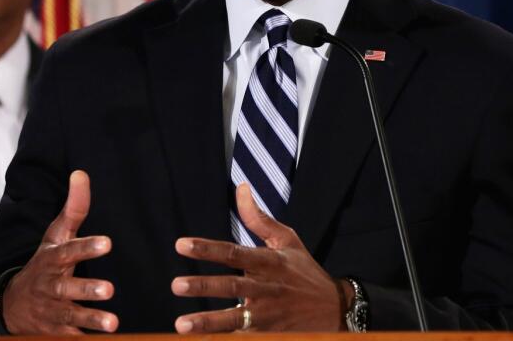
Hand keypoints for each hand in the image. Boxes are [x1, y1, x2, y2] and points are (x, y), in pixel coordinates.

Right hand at [1, 170, 118, 333]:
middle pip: (67, 288)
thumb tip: (81, 174)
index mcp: (53, 260)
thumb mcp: (55, 236)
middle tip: (109, 289)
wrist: (11, 305)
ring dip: (90, 320)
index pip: (69, 251)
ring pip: (70, 317)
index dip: (87, 247)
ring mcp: (51, 311)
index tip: (107, 243)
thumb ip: (73, 208)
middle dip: (87, 289)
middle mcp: (51, 286)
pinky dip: (83, 340)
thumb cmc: (44, 264)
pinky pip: (70, 338)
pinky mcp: (55, 332)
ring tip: (113, 324)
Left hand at [171, 182, 345, 332]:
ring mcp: (269, 315)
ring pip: (235, 318)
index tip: (181, 245)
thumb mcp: (287, 240)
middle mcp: (267, 287)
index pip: (234, 252)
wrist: (335, 309)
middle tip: (176, 285)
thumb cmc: (305, 271)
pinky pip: (243, 338)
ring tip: (182, 325)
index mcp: (270, 261)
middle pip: (232, 286)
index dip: (208, 248)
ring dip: (208, 322)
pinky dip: (224, 339)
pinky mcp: (270, 336)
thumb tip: (241, 188)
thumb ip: (259, 218)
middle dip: (204, 286)